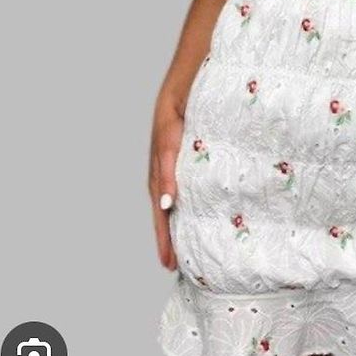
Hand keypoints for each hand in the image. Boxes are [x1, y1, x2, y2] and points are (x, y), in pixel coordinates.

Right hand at [148, 96, 183, 270]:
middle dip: (170, 239)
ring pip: (174, 203)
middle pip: (166, 214)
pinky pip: (183, 188)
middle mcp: (164, 174)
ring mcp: (173, 168)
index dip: (164, 239)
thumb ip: (166, 172)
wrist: (182, 89)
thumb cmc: (174, 115)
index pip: (161, 215)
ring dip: (177, 225)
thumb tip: (166, 204)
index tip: (168, 265)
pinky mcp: (183, 160)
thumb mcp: (169, 143)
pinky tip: (196, 213)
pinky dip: (185, 205)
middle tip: (177, 267)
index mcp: (159, 175)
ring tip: (184, 248)